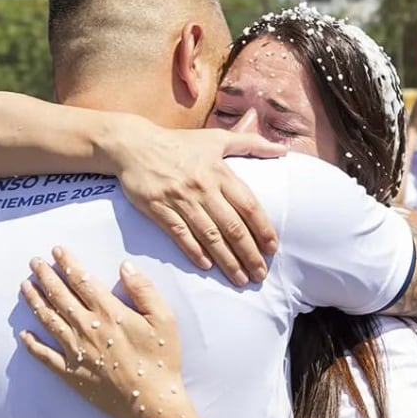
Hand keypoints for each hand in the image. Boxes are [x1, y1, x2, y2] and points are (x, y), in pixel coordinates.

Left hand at [18, 247, 183, 417]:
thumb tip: (124, 266)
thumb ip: (144, 290)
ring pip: (48, 320)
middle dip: (45, 276)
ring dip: (34, 301)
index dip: (68, 263)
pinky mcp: (70, 373)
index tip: (56, 250)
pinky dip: (32, 344)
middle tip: (34, 262)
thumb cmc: (161, 359)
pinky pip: (45, 355)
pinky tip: (23, 334)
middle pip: (59, 296)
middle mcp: (86, 328)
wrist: (150, 402)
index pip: (82, 280)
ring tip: (25, 286)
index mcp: (109, 313)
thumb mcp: (164, 319)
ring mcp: (75, 351)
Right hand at [111, 125, 287, 286]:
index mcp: (219, 172)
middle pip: (232, 226)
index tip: (272, 249)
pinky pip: (179, 234)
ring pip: (209, 235)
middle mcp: (202, 187)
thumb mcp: (217, 139)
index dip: (262, 229)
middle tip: (260, 274)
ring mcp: (179, 199)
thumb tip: (283, 150)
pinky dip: (193, 250)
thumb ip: (251, 143)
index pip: (248, 205)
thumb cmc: (179, 144)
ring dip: (226, 260)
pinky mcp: (157, 207)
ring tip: (240, 279)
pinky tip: (206, 266)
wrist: (133, 144)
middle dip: (249, 253)